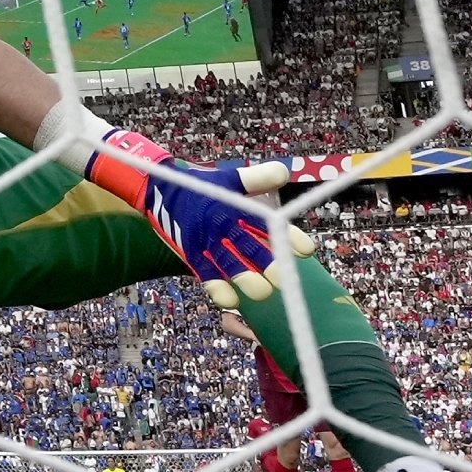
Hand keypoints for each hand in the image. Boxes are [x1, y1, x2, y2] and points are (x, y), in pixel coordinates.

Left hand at [82, 130, 314, 308]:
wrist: (167, 194)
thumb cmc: (203, 186)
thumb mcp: (231, 179)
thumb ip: (257, 177)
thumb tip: (283, 173)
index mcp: (249, 217)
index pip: (274, 229)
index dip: (291, 240)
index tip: (305, 251)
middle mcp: (237, 238)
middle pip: (258, 254)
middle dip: (272, 266)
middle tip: (282, 278)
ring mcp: (218, 251)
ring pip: (236, 268)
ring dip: (248, 281)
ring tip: (262, 291)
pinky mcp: (197, 260)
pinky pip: (209, 277)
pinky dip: (218, 289)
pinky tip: (228, 298)